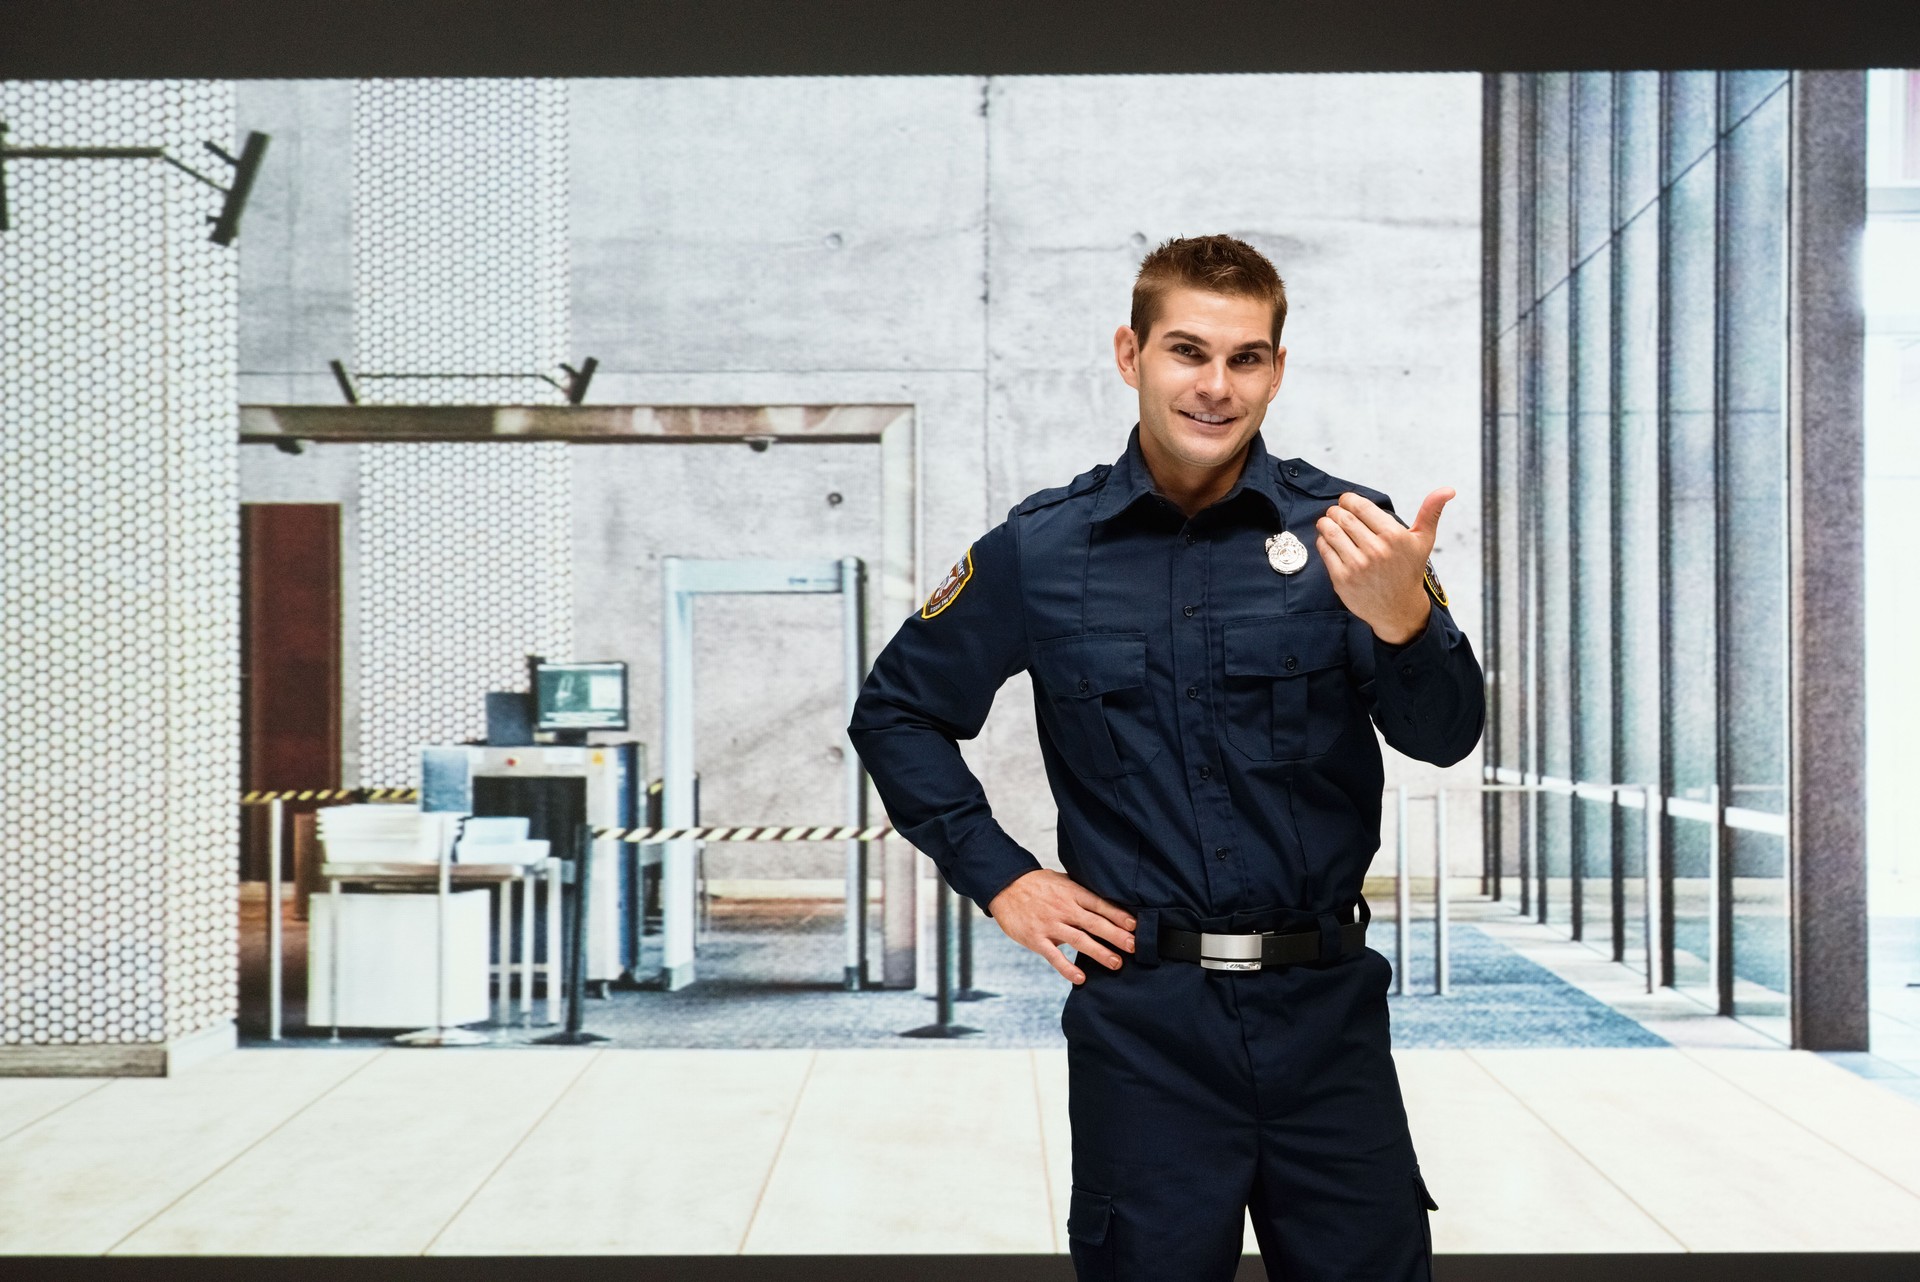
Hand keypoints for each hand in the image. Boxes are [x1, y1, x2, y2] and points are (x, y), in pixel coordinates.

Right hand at [987, 869, 1136, 984]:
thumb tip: (1107, 904)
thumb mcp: (1062, 881)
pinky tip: (1081, 978)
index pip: (1100, 905)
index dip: (1119, 916)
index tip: (1136, 926)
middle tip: (1134, 947)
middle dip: (1116, 935)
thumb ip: (1081, 893)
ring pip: (1079, 940)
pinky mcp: (1035, 938)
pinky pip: (1054, 955)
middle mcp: (1063, 908)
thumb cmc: (1037, 884)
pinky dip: (1067, 968)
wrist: (1005, 886)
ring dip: (1099, 952)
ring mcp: (1050, 924)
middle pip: (1094, 923)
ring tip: (1116, 963)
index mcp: (1072, 893)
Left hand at [1315, 487, 1453, 645]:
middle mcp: (1376, 551)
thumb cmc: (1409, 570)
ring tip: (1328, 521)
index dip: (1349, 499)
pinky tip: (1328, 539)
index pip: (1362, 507)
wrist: (1398, 608)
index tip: (1347, 501)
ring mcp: (1357, 566)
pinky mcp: (1342, 579)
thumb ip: (1431, 512)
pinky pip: (1325, 550)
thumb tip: (1448, 489)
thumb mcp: (1423, 540)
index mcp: (1394, 537)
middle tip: (1337, 511)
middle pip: (1344, 517)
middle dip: (1336, 510)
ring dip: (1325, 522)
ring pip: (1331, 532)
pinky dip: (1323, 540)